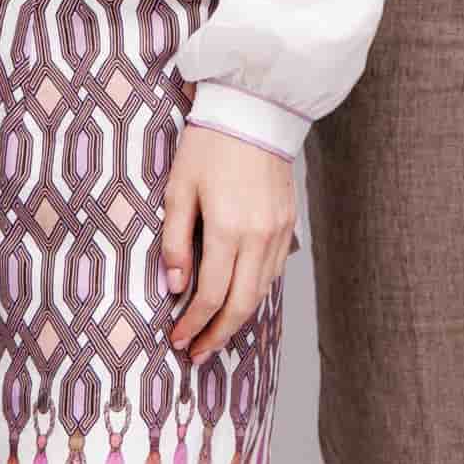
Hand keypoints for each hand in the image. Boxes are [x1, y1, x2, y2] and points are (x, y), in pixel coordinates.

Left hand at [162, 126, 295, 360]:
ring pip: (261, 291)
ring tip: (215, 335)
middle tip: (196, 354)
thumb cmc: (210, 144)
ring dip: (238, 318)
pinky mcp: (289, 222)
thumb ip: (175, 241)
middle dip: (217, 334)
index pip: (211, 295)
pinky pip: (274, 270)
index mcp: (228, 228)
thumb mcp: (179, 188)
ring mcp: (279, 231)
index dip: (192, 324)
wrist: (255, 109)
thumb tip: (174, 285)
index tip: (176, 339)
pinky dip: (256, 291)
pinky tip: (239, 298)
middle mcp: (259, 236)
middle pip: (241, 304)